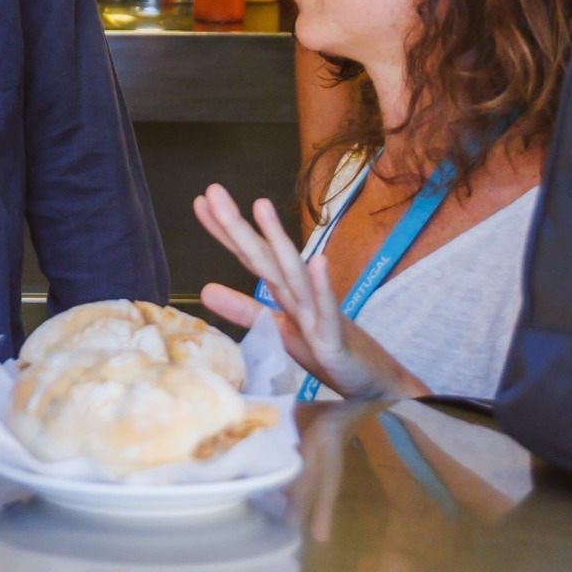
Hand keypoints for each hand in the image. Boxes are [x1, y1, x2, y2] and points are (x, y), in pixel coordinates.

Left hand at [193, 183, 426, 402]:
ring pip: (293, 273)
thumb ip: (245, 310)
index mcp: (284, 292)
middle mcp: (299, 293)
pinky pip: (328, 309)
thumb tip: (204, 289)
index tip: (199, 202)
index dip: (225, 231)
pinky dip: (322, 285)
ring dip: (279, 239)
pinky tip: (318, 261)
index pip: (250, 256)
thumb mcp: (278, 331)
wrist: (372, 381)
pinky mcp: (334, 337)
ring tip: (260, 206)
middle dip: (238, 225)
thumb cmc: (325, 350)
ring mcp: (318, 311)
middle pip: (264, 256)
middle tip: (212, 189)